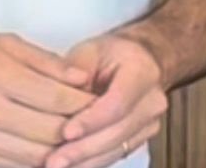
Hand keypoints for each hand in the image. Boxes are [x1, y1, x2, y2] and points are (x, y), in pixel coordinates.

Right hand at [0, 33, 95, 167]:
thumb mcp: (4, 43)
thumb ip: (45, 62)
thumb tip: (82, 78)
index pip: (56, 97)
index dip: (85, 103)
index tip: (103, 101)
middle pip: (49, 130)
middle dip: (80, 129)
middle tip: (99, 123)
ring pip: (35, 155)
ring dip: (63, 151)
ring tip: (81, 141)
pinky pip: (14, 166)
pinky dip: (38, 163)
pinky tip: (54, 154)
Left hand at [46, 32, 168, 167]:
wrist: (141, 61)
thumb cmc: (112, 54)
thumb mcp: (91, 50)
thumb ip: (75, 70)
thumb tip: (58, 95)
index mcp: (142, 72)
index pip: (117, 103)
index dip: (91, 120)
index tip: (66, 132)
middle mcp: (152, 101)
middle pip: (117, 133)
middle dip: (82, 149)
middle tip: (53, 161)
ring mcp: (149, 124)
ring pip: (116, 150)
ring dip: (85, 162)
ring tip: (56, 166)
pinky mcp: (140, 140)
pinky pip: (114, 156)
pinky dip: (90, 163)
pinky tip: (69, 165)